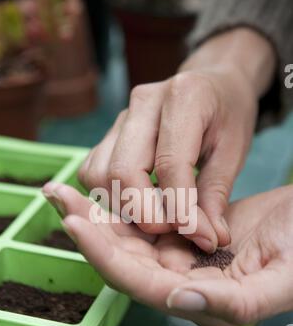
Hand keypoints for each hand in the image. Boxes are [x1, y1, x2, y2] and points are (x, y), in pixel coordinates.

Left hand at [43, 182, 292, 325]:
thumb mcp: (281, 278)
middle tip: (56, 195)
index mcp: (202, 303)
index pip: (138, 282)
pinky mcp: (182, 237)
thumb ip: (232, 303)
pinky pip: (142, 224)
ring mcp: (181, 261)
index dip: (103, 255)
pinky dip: (118, 207)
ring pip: (127, 241)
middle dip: (87, 230)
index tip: (73, 222)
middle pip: (122, 260)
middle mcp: (183, 286)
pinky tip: (97, 190)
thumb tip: (175, 301)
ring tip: (63, 190)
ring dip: (95, 215)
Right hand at [78, 29, 274, 252]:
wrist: (211, 86)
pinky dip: (108, 197)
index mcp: (184, 97)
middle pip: (122, 171)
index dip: (179, 207)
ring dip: (122, 207)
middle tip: (171, 230)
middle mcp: (143, 102)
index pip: (169, 164)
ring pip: (98, 174)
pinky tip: (138, 202)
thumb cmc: (226, 116)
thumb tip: (208, 238)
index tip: (196, 235)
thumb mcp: (234, 151)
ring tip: (155, 217)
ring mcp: (120, 117)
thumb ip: (216, 194)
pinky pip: (91, 172)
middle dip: (144, 213)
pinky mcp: (108, 134)